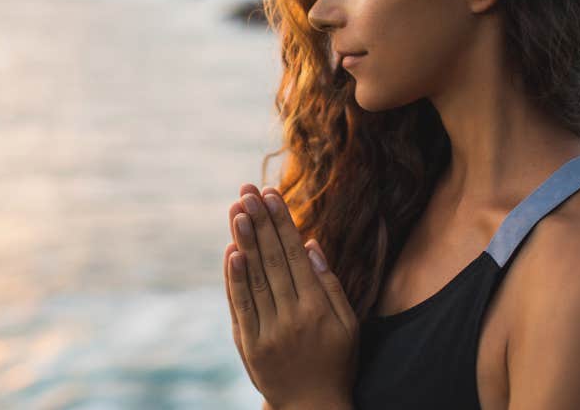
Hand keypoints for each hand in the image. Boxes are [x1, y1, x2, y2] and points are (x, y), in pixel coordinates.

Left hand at [223, 183, 358, 409]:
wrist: (311, 408)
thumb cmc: (336, 362)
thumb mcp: (348, 324)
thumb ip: (330, 284)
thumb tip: (311, 244)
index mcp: (319, 308)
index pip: (296, 255)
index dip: (282, 223)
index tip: (271, 195)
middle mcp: (293, 317)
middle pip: (274, 260)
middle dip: (260, 222)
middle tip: (248, 191)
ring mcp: (269, 331)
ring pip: (255, 278)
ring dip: (245, 241)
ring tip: (237, 210)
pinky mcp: (249, 345)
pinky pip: (241, 305)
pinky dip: (234, 278)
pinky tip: (231, 252)